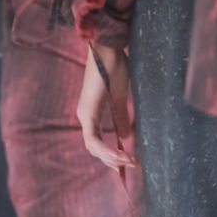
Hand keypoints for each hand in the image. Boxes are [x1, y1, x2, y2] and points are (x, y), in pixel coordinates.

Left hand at [78, 43, 134, 171]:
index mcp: (92, 113)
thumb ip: (121, 118)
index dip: (110, 155)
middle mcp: (85, 116)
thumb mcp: (120, 98)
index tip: (127, 162)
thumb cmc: (115, 68)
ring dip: (111, 157)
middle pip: (94, 148)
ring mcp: (85, 114)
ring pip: (93, 146)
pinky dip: (106, 149)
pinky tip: (120, 154)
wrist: (109, 50)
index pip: (97, 142)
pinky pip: (94, 138)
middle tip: (131, 165)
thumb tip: (124, 137)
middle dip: (112, 160)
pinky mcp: (88, 111)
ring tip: (129, 160)